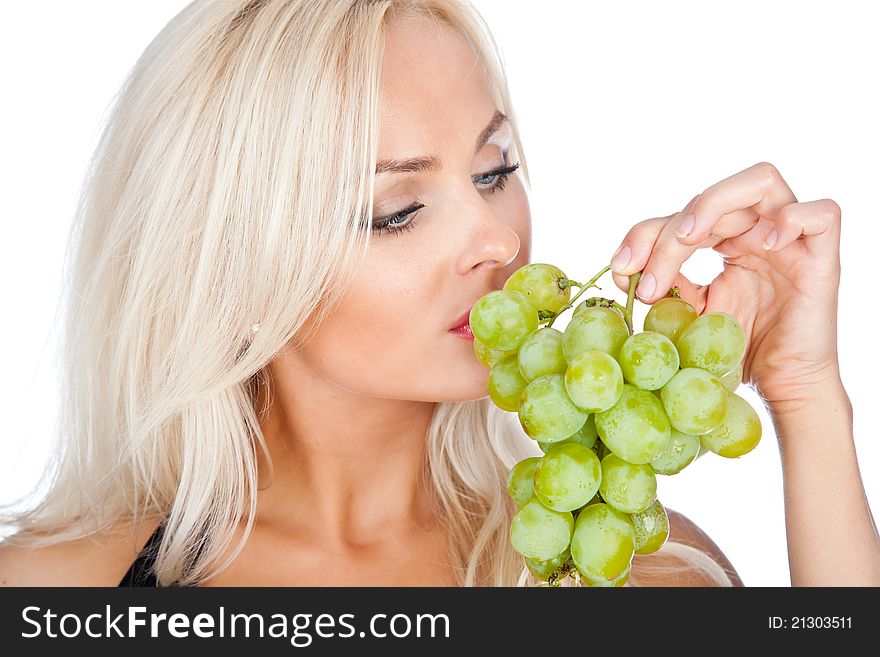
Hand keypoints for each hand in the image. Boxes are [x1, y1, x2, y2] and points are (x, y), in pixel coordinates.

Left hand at [609, 161, 842, 413]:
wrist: (781, 386)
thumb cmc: (738, 350)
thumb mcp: (691, 315)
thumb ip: (666, 286)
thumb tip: (623, 270)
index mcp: (727, 239)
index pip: (681, 216)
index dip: (645, 234)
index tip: (621, 268)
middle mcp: (758, 230)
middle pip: (711, 200)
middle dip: (668, 233)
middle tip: (648, 276)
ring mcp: (792, 240)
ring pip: (762, 181)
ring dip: (714, 203)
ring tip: (689, 238)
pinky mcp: (822, 260)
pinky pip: (822, 215)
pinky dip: (791, 219)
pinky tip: (764, 245)